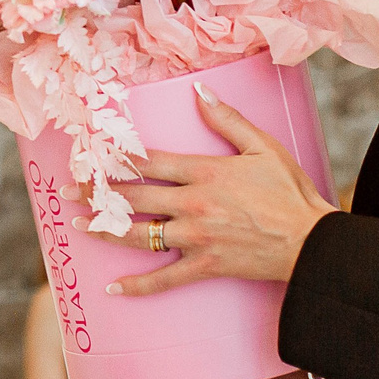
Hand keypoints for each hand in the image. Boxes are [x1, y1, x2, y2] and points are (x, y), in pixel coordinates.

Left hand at [92, 89, 335, 296]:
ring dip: (104, 230)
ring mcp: (196, 237)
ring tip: (77, 224)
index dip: (115, 157)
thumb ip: (227, 118)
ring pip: (139, 234)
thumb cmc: (289, 191)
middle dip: (96, 193)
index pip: (148, 160)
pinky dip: (138, 286)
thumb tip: (199, 90)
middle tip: (66, 190)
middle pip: (133, 196)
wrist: (312, 241)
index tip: (90, 154)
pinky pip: (164, 278)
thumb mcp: (262, 146)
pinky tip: (113, 288)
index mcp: (204, 172)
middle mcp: (193, 204)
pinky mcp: (205, 265)